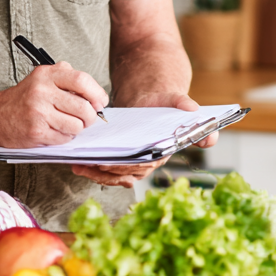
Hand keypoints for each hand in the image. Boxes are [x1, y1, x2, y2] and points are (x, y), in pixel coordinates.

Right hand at [0, 63, 106, 148]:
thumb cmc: (25, 98)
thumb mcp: (43, 78)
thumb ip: (68, 80)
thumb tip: (97, 98)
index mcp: (46, 74)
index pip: (82, 80)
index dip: (97, 93)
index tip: (100, 102)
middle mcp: (42, 91)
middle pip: (83, 107)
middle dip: (90, 117)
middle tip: (87, 118)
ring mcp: (38, 112)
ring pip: (76, 125)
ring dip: (77, 129)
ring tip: (67, 124)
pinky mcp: (36, 131)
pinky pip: (64, 138)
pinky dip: (64, 137)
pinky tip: (55, 131)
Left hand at [69, 91, 218, 188]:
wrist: (152, 103)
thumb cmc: (163, 103)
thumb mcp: (174, 99)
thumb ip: (184, 104)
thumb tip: (196, 112)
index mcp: (162, 152)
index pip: (144, 164)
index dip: (126, 166)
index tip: (109, 164)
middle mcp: (149, 163)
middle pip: (127, 173)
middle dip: (107, 172)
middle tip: (90, 166)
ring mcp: (134, 165)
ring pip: (115, 176)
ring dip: (97, 175)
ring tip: (80, 167)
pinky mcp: (121, 163)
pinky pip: (108, 173)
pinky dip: (93, 171)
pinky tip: (79, 166)